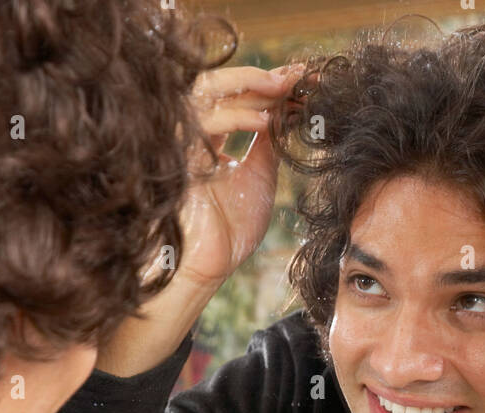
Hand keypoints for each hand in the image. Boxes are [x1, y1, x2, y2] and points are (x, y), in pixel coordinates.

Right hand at [173, 63, 304, 291]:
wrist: (207, 266)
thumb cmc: (230, 232)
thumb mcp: (259, 178)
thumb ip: (267, 144)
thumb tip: (285, 112)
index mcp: (211, 139)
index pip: (239, 99)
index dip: (271, 87)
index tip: (305, 80)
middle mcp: (195, 134)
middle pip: (225, 87)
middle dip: (264, 77)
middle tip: (298, 74)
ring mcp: (185, 141)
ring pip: (210, 92)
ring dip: (249, 84)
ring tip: (284, 86)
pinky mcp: (179, 156)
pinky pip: (205, 123)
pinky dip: (236, 117)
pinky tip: (266, 121)